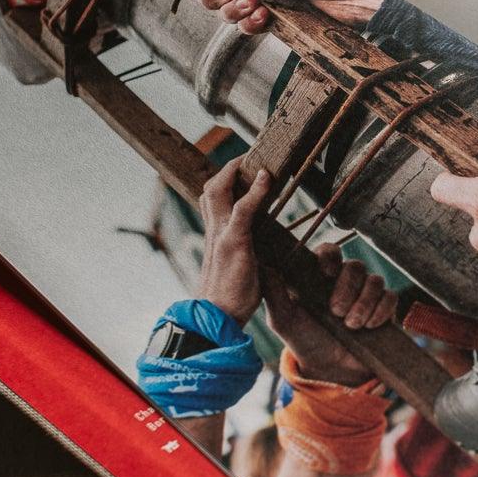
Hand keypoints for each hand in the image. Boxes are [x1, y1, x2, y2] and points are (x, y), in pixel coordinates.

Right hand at [195, 159, 273, 322]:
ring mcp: (221, 234)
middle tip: (249, 159)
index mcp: (215, 237)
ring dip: (237, 171)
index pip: (212, 200)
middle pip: (211, 188)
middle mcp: (214, 231)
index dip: (224, 182)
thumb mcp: (239, 270)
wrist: (216, 318)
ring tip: (257, 162)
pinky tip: (266, 178)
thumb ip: (246, 255)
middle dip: (228, 169)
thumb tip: (264, 255)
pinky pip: (243, 208)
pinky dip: (255, 190)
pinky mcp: (233, 242)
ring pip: (219, 190)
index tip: (242, 172)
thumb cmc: (230, 300)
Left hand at [262, 244, 398, 385]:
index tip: (326, 273)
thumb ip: (273, 292)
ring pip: (374, 281)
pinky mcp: (384, 307)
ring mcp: (366, 293)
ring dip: (364, 303)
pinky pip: (390, 297)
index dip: (331, 257)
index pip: (330, 251)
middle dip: (347, 289)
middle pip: (355, 266)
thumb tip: (263, 265)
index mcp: (321, 276)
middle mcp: (345, 280)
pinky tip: (369, 325)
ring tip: (352, 325)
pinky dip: (381, 310)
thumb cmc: (304, 340)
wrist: (329, 369)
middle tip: (337, 312)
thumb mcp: (283, 319)